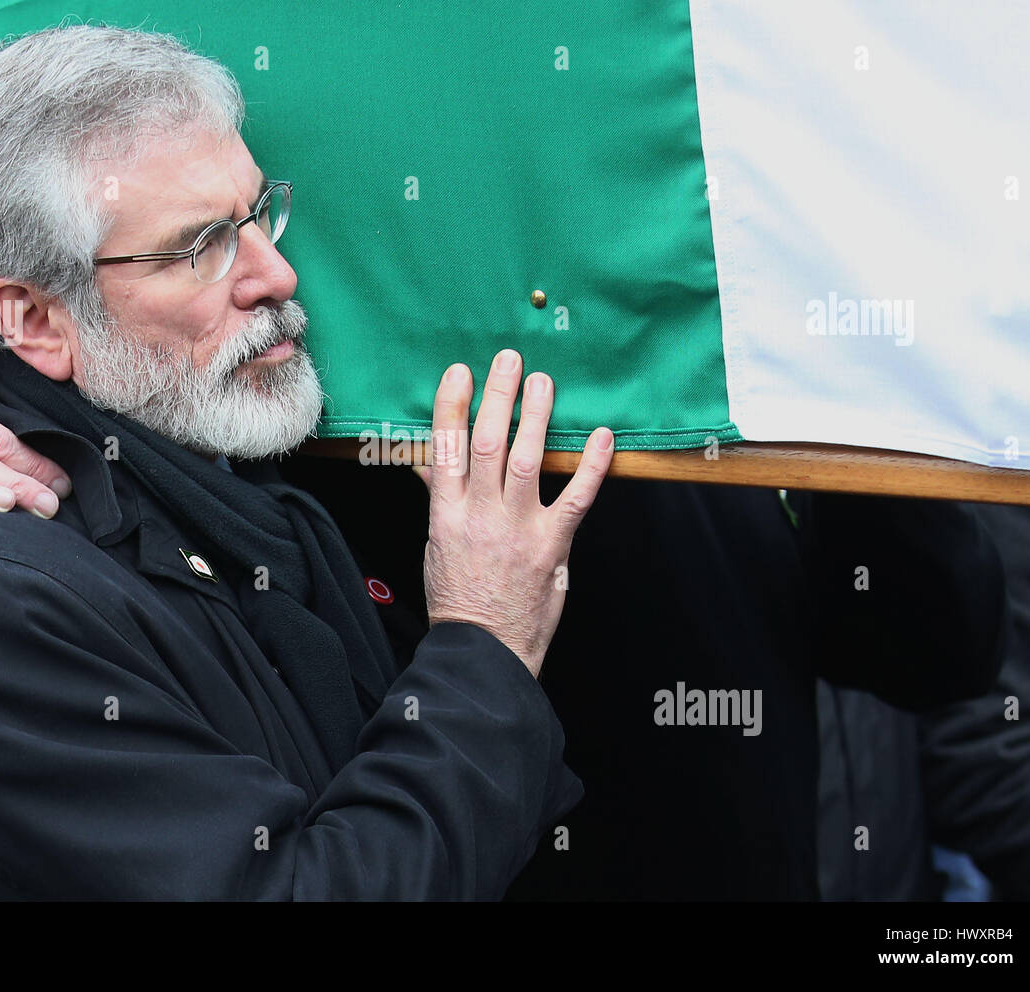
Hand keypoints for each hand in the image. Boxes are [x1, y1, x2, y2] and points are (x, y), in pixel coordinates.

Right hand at [421, 349, 612, 676]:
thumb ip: (439, 498)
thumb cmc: (458, 597)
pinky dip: (591, 465)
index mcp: (446, 513)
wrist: (484, 648)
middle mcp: (481, 514)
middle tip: (509, 360)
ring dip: (537, 416)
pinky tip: (601, 435)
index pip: (446, 447)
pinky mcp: (552, 547)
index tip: (460, 372)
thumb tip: (428, 460)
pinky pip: (576, 499)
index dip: (452, 404)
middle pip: (488, 443)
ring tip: (544, 382)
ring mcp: (518, 529)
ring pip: (528, 459)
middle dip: (498, 395)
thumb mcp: (436, 544)